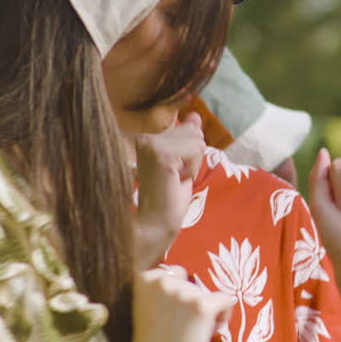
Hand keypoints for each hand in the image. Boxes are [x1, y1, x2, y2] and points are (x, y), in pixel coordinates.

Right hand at [124, 265, 235, 341]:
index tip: (178, 312)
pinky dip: (224, 315)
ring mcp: (183, 292)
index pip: (173, 272)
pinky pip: (226, 300)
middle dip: (193, 301)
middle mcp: (163, 280)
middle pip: (192, 283)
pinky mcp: (202, 305)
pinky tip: (213, 330)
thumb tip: (195, 288)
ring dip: (207, 310)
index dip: (180, 292)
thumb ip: (163, 294)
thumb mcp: (147, 308)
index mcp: (144, 279)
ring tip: (195, 333)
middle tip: (186, 326)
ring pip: (209, 293)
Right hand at [133, 112, 205, 269]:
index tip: (173, 173)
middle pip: (194, 131)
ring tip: (174, 180)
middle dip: (193, 157)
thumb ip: (187, 138)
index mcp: (144, 139)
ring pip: (197, 140)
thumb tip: (194, 115)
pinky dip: (193, 169)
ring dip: (194, 164)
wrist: (155, 226)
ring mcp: (150, 144)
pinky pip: (197, 150)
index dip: (190, 152)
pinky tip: (176, 181)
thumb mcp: (182, 164)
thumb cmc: (167, 200)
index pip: (186, 127)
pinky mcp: (161, 155)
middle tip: (174, 178)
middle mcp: (143, 137)